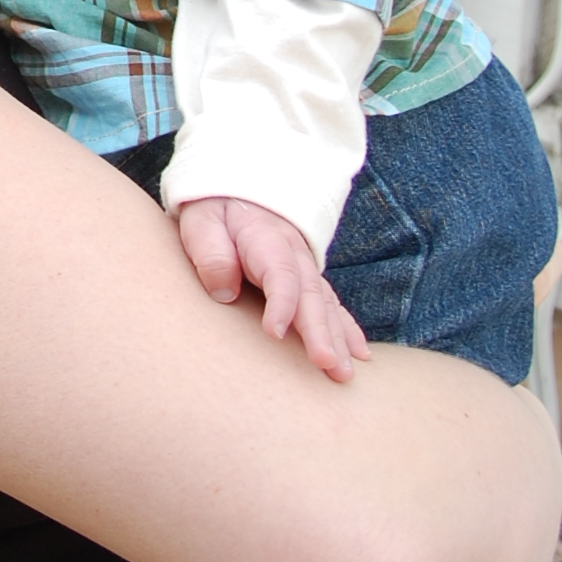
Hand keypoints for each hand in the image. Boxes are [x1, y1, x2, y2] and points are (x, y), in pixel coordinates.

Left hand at [174, 196, 368, 384]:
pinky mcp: (306, 280)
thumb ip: (212, 253)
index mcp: (266, 239)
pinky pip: (331, 305)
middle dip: (322, 332)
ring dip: (338, 339)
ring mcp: (304, 268)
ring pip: (326, 304)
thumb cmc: (214, 210)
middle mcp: (294, 255)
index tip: (273, 332)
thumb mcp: (201, 222)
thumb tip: (224, 292)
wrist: (235, 189)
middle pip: (312, 295)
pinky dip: (346, 329)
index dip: (281, 303)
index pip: (280, 273)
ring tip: (344, 372)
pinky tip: (359, 354)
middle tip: (328, 364)